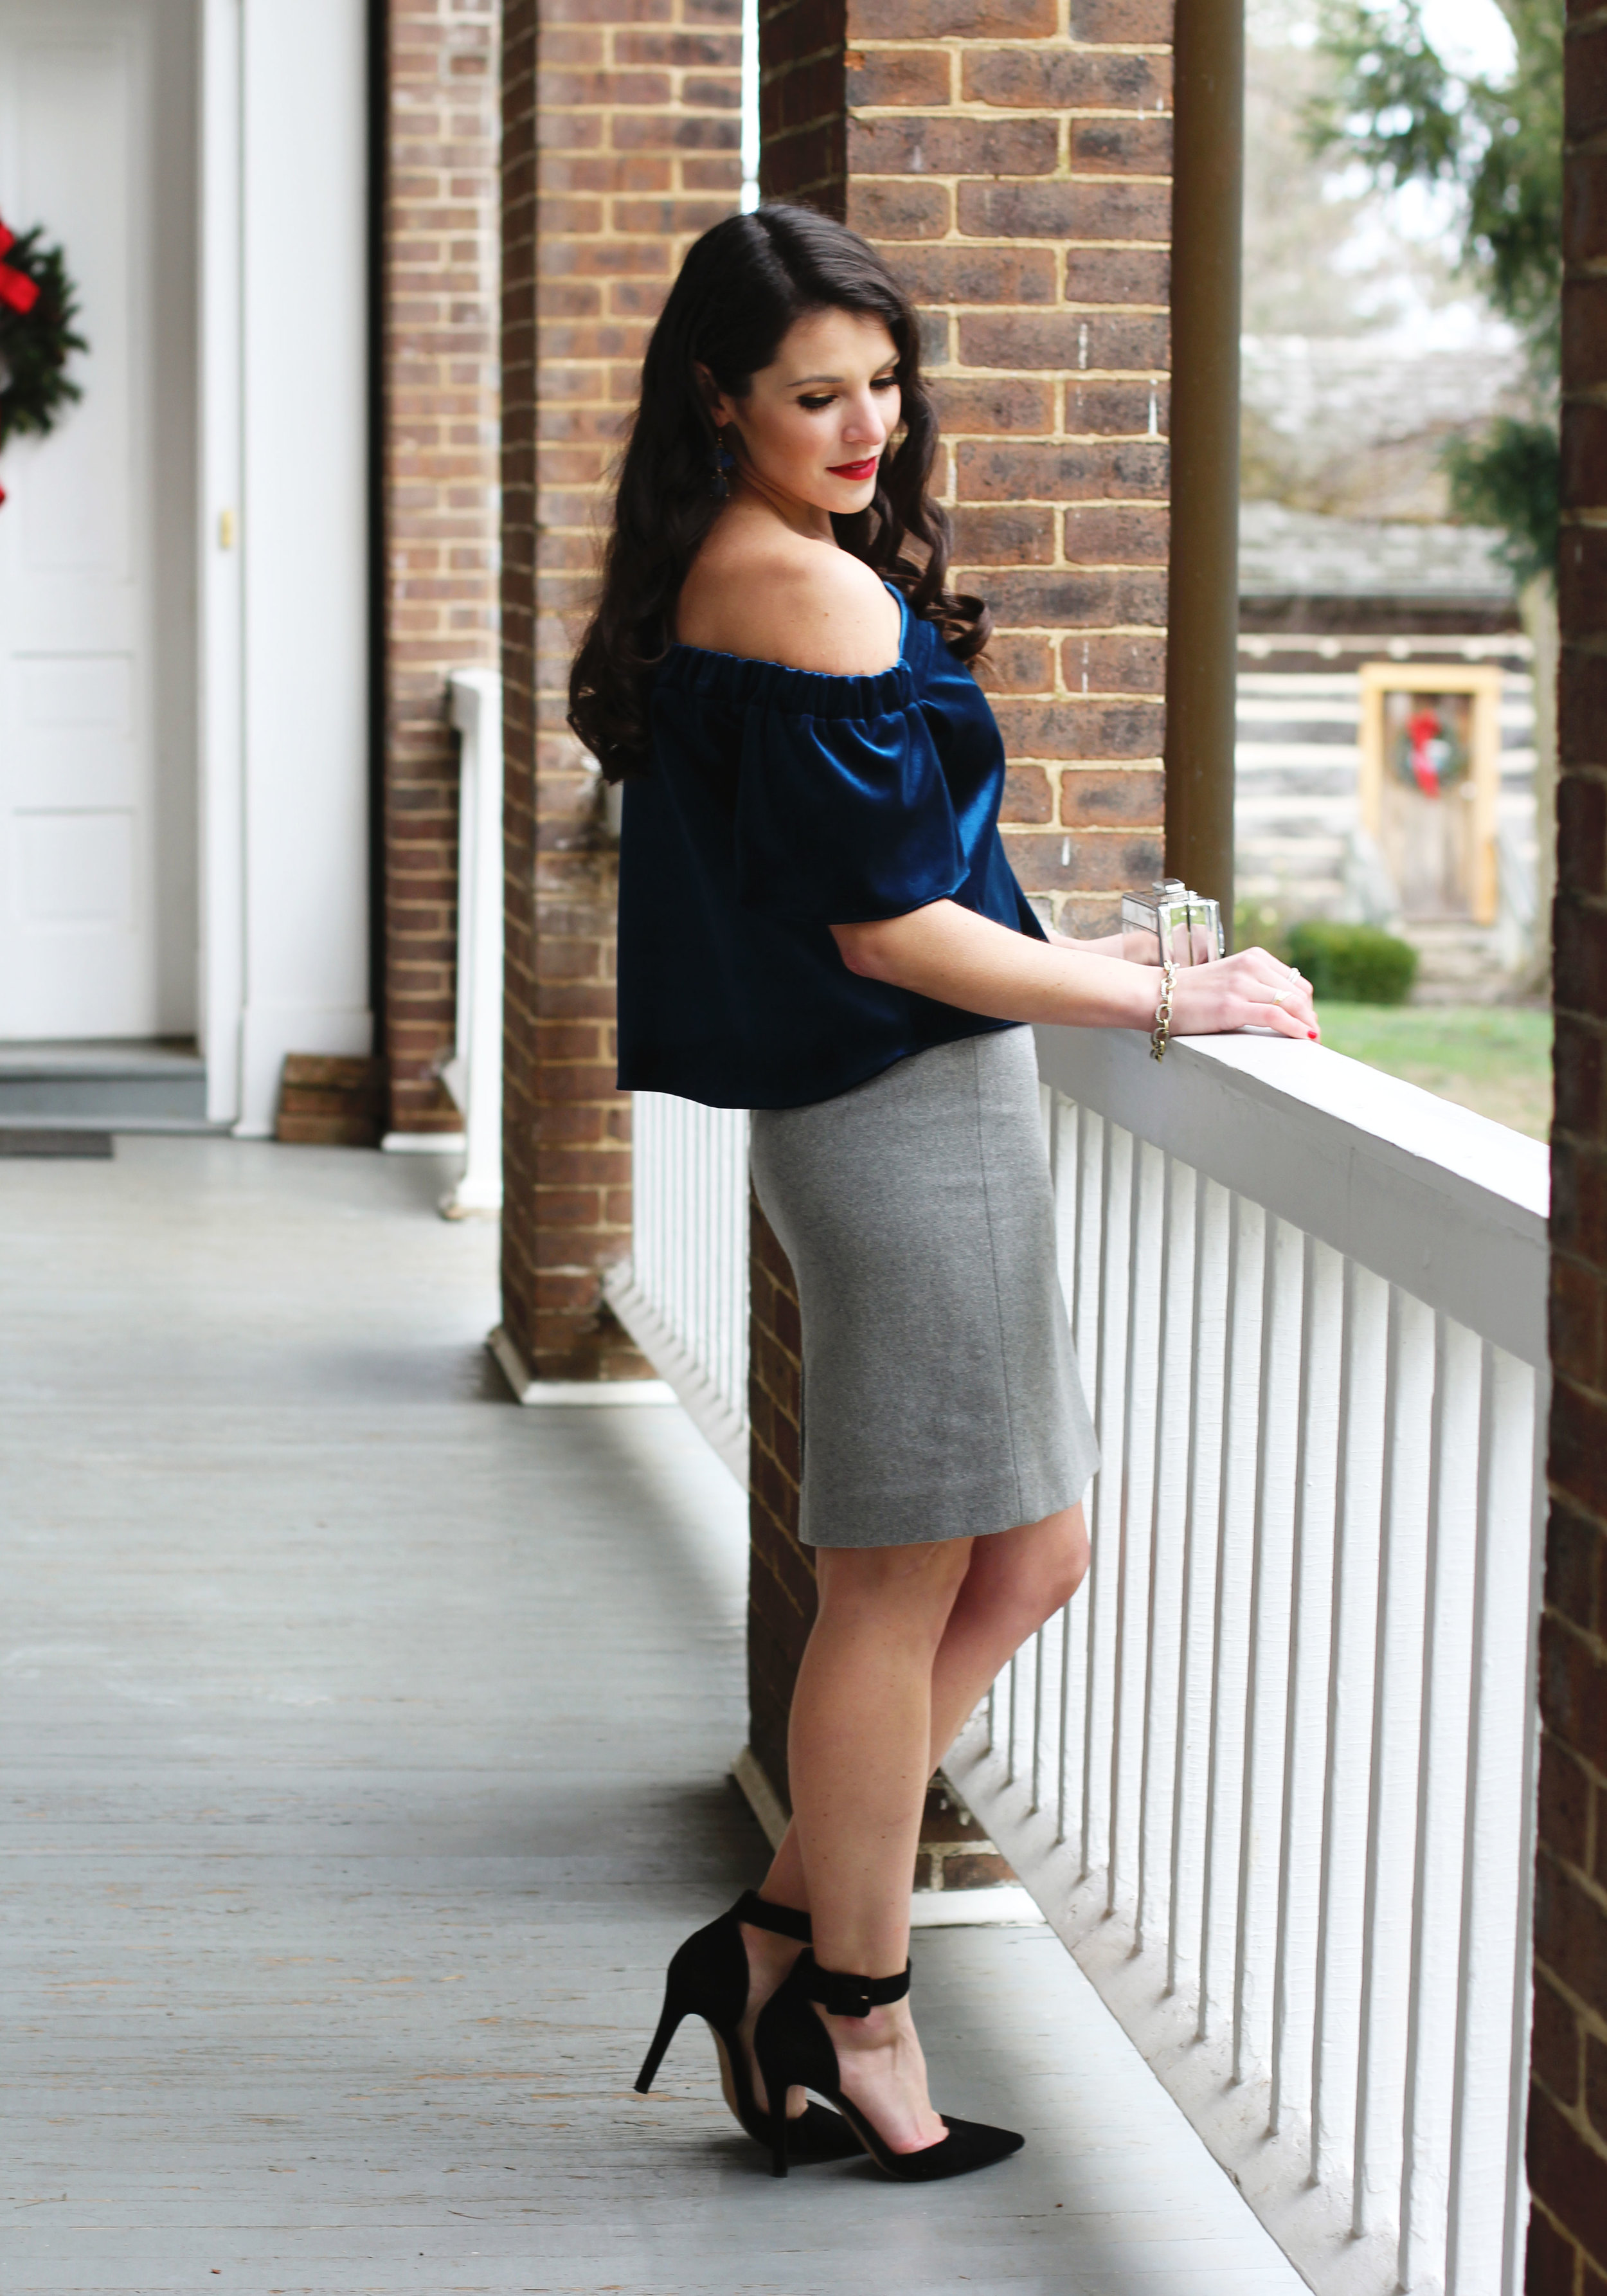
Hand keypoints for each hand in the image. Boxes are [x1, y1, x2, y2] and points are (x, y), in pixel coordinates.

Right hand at [1168, 947, 1319, 1042]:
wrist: (1154, 996)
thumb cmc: (1189, 994)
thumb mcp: (1227, 979)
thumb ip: (1253, 985)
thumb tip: (1284, 1009)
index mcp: (1252, 957)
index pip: (1295, 981)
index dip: (1306, 1004)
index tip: (1307, 1022)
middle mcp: (1250, 966)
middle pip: (1299, 992)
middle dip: (1310, 1016)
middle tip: (1313, 1036)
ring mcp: (1241, 985)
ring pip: (1292, 1003)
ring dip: (1307, 1024)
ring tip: (1311, 1041)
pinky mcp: (1232, 1005)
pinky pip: (1275, 1016)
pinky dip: (1295, 1028)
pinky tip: (1305, 1039)